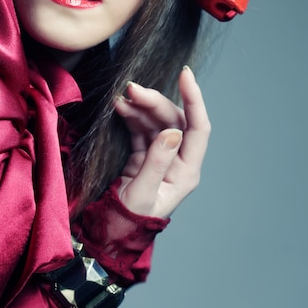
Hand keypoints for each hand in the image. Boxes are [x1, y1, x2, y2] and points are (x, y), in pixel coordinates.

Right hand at [113, 66, 210, 218]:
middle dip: (155, 101)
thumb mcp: (142, 193)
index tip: (184, 75)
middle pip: (173, 120)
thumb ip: (157, 162)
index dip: (194, 99)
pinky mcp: (143, 154)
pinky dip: (131, 116)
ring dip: (140, 106)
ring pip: (156, 121)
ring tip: (121, 98)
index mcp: (186, 172)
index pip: (198, 128)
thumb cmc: (128, 220)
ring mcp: (161, 156)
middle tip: (131, 89)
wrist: (110, 231)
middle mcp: (177, 161)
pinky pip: (141, 128)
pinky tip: (120, 107)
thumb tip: (172, 131)